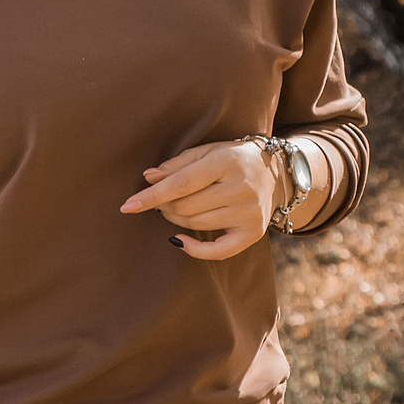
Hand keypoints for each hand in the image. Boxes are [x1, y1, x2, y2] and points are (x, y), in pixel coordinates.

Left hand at [119, 138, 273, 259]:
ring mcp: (249, 213)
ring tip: (172, 209)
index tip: (127, 206)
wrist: (275, 173)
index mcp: (226, 163)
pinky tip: (179, 240)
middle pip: (186, 207)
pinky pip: (218, 251)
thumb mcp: (206, 152)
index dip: (151, 196)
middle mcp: (241, 189)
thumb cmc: (232, 160)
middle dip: (163, 206)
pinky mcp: (253, 233)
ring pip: (196, 224)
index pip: (181, 183)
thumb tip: (147, 178)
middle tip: (160, 200)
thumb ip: (176, 165)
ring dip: (175, 220)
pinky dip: (193, 249)